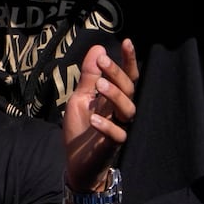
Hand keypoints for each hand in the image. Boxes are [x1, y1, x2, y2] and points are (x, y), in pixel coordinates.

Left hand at [63, 39, 138, 192]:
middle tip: (102, 60)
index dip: (128, 60)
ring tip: (100, 85)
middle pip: (128, 89)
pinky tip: (96, 118)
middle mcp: (119, 111)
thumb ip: (88, 76)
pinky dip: (107, 126)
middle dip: (117, 73)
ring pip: (128, 110)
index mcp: (112, 98)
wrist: (75, 161)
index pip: (126, 77)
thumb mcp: (79, 97)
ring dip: (115, 95)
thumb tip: (98, 48)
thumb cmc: (81, 129)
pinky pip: (117, 135)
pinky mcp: (111, 146)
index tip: (127, 41)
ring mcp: (118, 128)